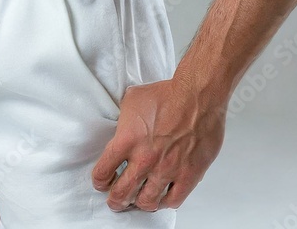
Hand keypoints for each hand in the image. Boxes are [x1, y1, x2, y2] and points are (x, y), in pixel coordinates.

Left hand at [91, 77, 226, 212]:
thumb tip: (120, 125)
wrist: (196, 96)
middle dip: (115, 200)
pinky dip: (165, 202)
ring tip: (138, 200)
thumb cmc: (167, 94)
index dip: (99, 180)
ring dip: (140, 202)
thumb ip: (123, 118)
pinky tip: (162, 197)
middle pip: (122, 193)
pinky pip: (173, 200)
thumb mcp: (133, 99)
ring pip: (147, 202)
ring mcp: (167, 169)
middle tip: (115, 200)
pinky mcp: (188, 175)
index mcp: (128, 140)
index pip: (103, 172)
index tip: (101, 182)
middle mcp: (145, 159)